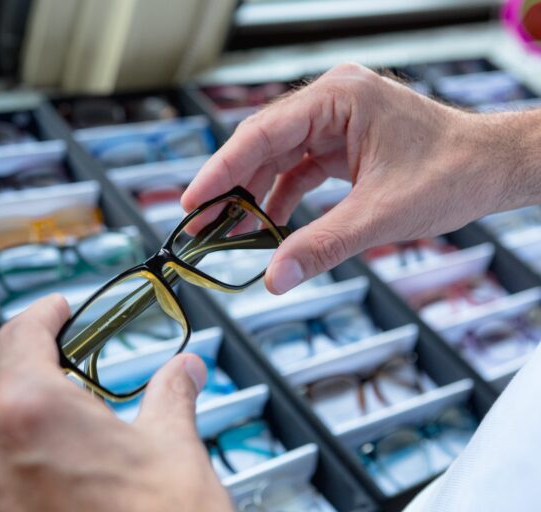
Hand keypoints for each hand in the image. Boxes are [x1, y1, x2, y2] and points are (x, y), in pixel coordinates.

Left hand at [0, 294, 232, 511]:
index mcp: (32, 414)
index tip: (58, 309)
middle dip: (31, 368)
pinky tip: (64, 466)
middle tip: (73, 365)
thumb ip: (171, 394)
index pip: (18, 337)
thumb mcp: (174, 446)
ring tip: (73, 420)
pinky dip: (19, 457)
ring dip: (21, 415)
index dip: (42, 314)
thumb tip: (185, 370)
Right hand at [183, 63, 538, 293]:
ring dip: (252, 195)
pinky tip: (265, 226)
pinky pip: (298, 168)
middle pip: (262, 144)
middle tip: (199, 226)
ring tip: (226, 233)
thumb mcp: (380, 216)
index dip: (221, 171)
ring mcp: (335, 121)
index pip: (262, 132)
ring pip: (276, 157)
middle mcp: (331, 101)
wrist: (494, 168)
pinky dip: (280, 197)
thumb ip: (322, 246)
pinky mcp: (341, 141)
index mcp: (338, 99)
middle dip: (231, 188)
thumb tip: (274, 280)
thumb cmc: (452, 174)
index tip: (192, 202)